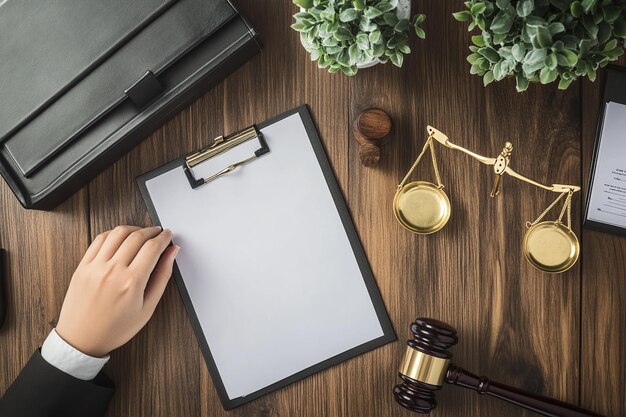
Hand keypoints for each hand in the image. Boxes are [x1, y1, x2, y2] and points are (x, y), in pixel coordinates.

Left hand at [56, 226, 179, 356]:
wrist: (81, 339)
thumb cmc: (115, 328)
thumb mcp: (147, 308)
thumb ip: (162, 276)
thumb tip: (172, 253)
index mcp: (131, 283)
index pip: (153, 247)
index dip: (164, 238)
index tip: (169, 236)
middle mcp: (112, 271)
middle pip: (137, 236)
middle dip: (152, 231)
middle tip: (158, 233)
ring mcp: (95, 266)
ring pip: (118, 233)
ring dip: (134, 229)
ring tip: (141, 234)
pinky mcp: (83, 266)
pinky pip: (99, 239)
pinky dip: (114, 233)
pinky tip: (121, 238)